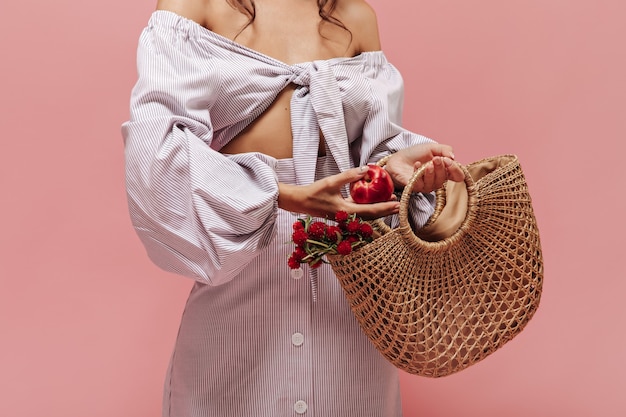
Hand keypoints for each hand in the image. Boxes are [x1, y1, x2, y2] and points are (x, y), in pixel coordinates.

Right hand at [278, 167, 399, 219]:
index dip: (385, 207)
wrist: (300, 202)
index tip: (396, 204)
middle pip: (371, 216)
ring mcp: (345, 217)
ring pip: (366, 216)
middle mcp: (347, 217)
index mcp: (346, 210)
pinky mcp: (342, 214)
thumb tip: (365, 169)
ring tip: (389, 203)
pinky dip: (369, 209)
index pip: (370, 210)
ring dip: (378, 210)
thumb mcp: (332, 181)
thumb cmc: (314, 192)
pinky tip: (373, 202)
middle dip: (385, 211)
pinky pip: (359, 213)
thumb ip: (349, 175)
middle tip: (398, 205)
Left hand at [384, 143, 464, 193]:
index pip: (457, 175)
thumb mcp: (432, 147)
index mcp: (444, 170)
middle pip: (445, 178)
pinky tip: (416, 165)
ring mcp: (426, 185)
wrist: (398, 158)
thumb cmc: (415, 154)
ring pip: (435, 183)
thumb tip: (453, 157)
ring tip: (427, 164)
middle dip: (441, 168)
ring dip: (431, 172)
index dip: (455, 170)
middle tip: (435, 159)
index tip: (448, 160)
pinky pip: (421, 184)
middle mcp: (437, 179)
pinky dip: (419, 173)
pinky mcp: (415, 187)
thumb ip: (445, 149)